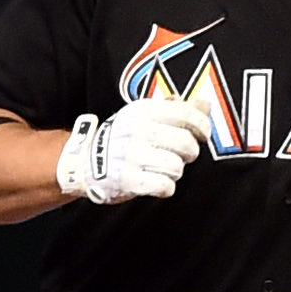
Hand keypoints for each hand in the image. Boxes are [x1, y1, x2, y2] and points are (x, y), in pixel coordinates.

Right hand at [55, 98, 205, 204]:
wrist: (85, 161)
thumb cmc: (123, 138)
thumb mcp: (145, 115)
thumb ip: (178, 108)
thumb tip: (205, 104)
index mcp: (143, 110)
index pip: (186, 114)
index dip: (202, 127)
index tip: (202, 134)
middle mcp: (137, 130)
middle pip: (187, 144)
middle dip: (188, 153)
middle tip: (178, 154)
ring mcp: (131, 155)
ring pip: (177, 167)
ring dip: (174, 172)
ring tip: (161, 168)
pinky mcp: (128, 180)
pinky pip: (165, 186)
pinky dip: (165, 187)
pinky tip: (155, 181)